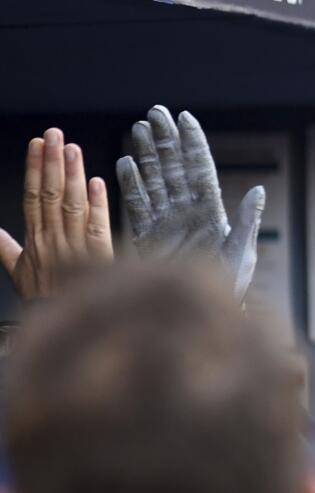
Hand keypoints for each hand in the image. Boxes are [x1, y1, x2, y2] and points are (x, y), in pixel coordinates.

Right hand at [0, 128, 112, 301]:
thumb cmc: (45, 302)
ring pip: (71, 205)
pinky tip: (97, 183)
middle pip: (50, 195)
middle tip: (54, 134)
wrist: (64, 328)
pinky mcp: (97, 261)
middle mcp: (52, 241)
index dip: (34, 169)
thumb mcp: (19, 275)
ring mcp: (74, 250)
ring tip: (72, 149)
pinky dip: (97, 205)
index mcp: (35, 241)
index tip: (36, 145)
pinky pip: (96, 228)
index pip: (33, 197)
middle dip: (51, 162)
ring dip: (72, 175)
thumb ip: (6, 250)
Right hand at [117, 106, 263, 301]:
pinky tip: (124, 162)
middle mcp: (187, 210)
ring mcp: (166, 220)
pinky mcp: (147, 234)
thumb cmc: (229, 284)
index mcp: (212, 210)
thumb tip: (260, 190)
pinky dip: (130, 184)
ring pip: (154, 179)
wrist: (200, 309)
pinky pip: (136, 204)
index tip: (184, 117)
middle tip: (155, 112)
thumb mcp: (242, 251)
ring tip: (139, 128)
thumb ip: (247, 220)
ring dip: (146, 154)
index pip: (200, 168)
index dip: (192, 143)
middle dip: (165, 140)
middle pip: (174, 167)